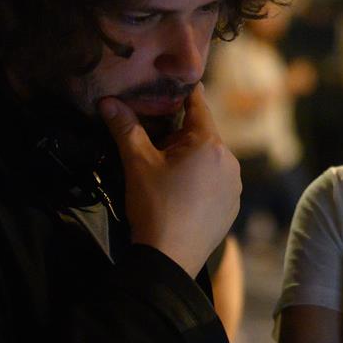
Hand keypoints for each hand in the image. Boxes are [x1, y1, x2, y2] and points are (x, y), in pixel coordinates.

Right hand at [99, 83, 240, 277]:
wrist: (169, 259)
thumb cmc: (154, 207)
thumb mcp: (137, 164)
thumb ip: (125, 128)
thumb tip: (107, 101)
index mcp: (210, 145)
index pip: (199, 106)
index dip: (186, 94)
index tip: (178, 83)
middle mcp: (230, 161)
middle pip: (203, 135)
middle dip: (180, 133)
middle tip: (155, 138)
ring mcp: (235, 186)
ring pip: (210, 160)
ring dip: (190, 158)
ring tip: (165, 170)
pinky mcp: (232, 207)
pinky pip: (216, 182)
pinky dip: (200, 180)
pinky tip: (180, 192)